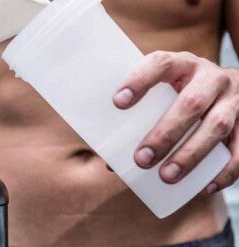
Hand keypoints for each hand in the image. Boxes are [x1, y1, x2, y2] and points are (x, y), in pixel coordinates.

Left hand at [112, 51, 238, 194]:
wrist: (231, 85)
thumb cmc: (183, 92)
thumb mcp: (165, 90)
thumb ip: (141, 116)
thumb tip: (112, 161)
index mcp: (183, 64)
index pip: (161, 64)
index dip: (140, 80)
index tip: (118, 102)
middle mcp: (210, 77)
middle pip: (190, 102)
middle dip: (165, 133)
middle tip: (142, 159)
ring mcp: (233, 99)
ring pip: (216, 126)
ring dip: (191, 154)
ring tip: (167, 176)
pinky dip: (224, 172)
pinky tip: (204, 187)